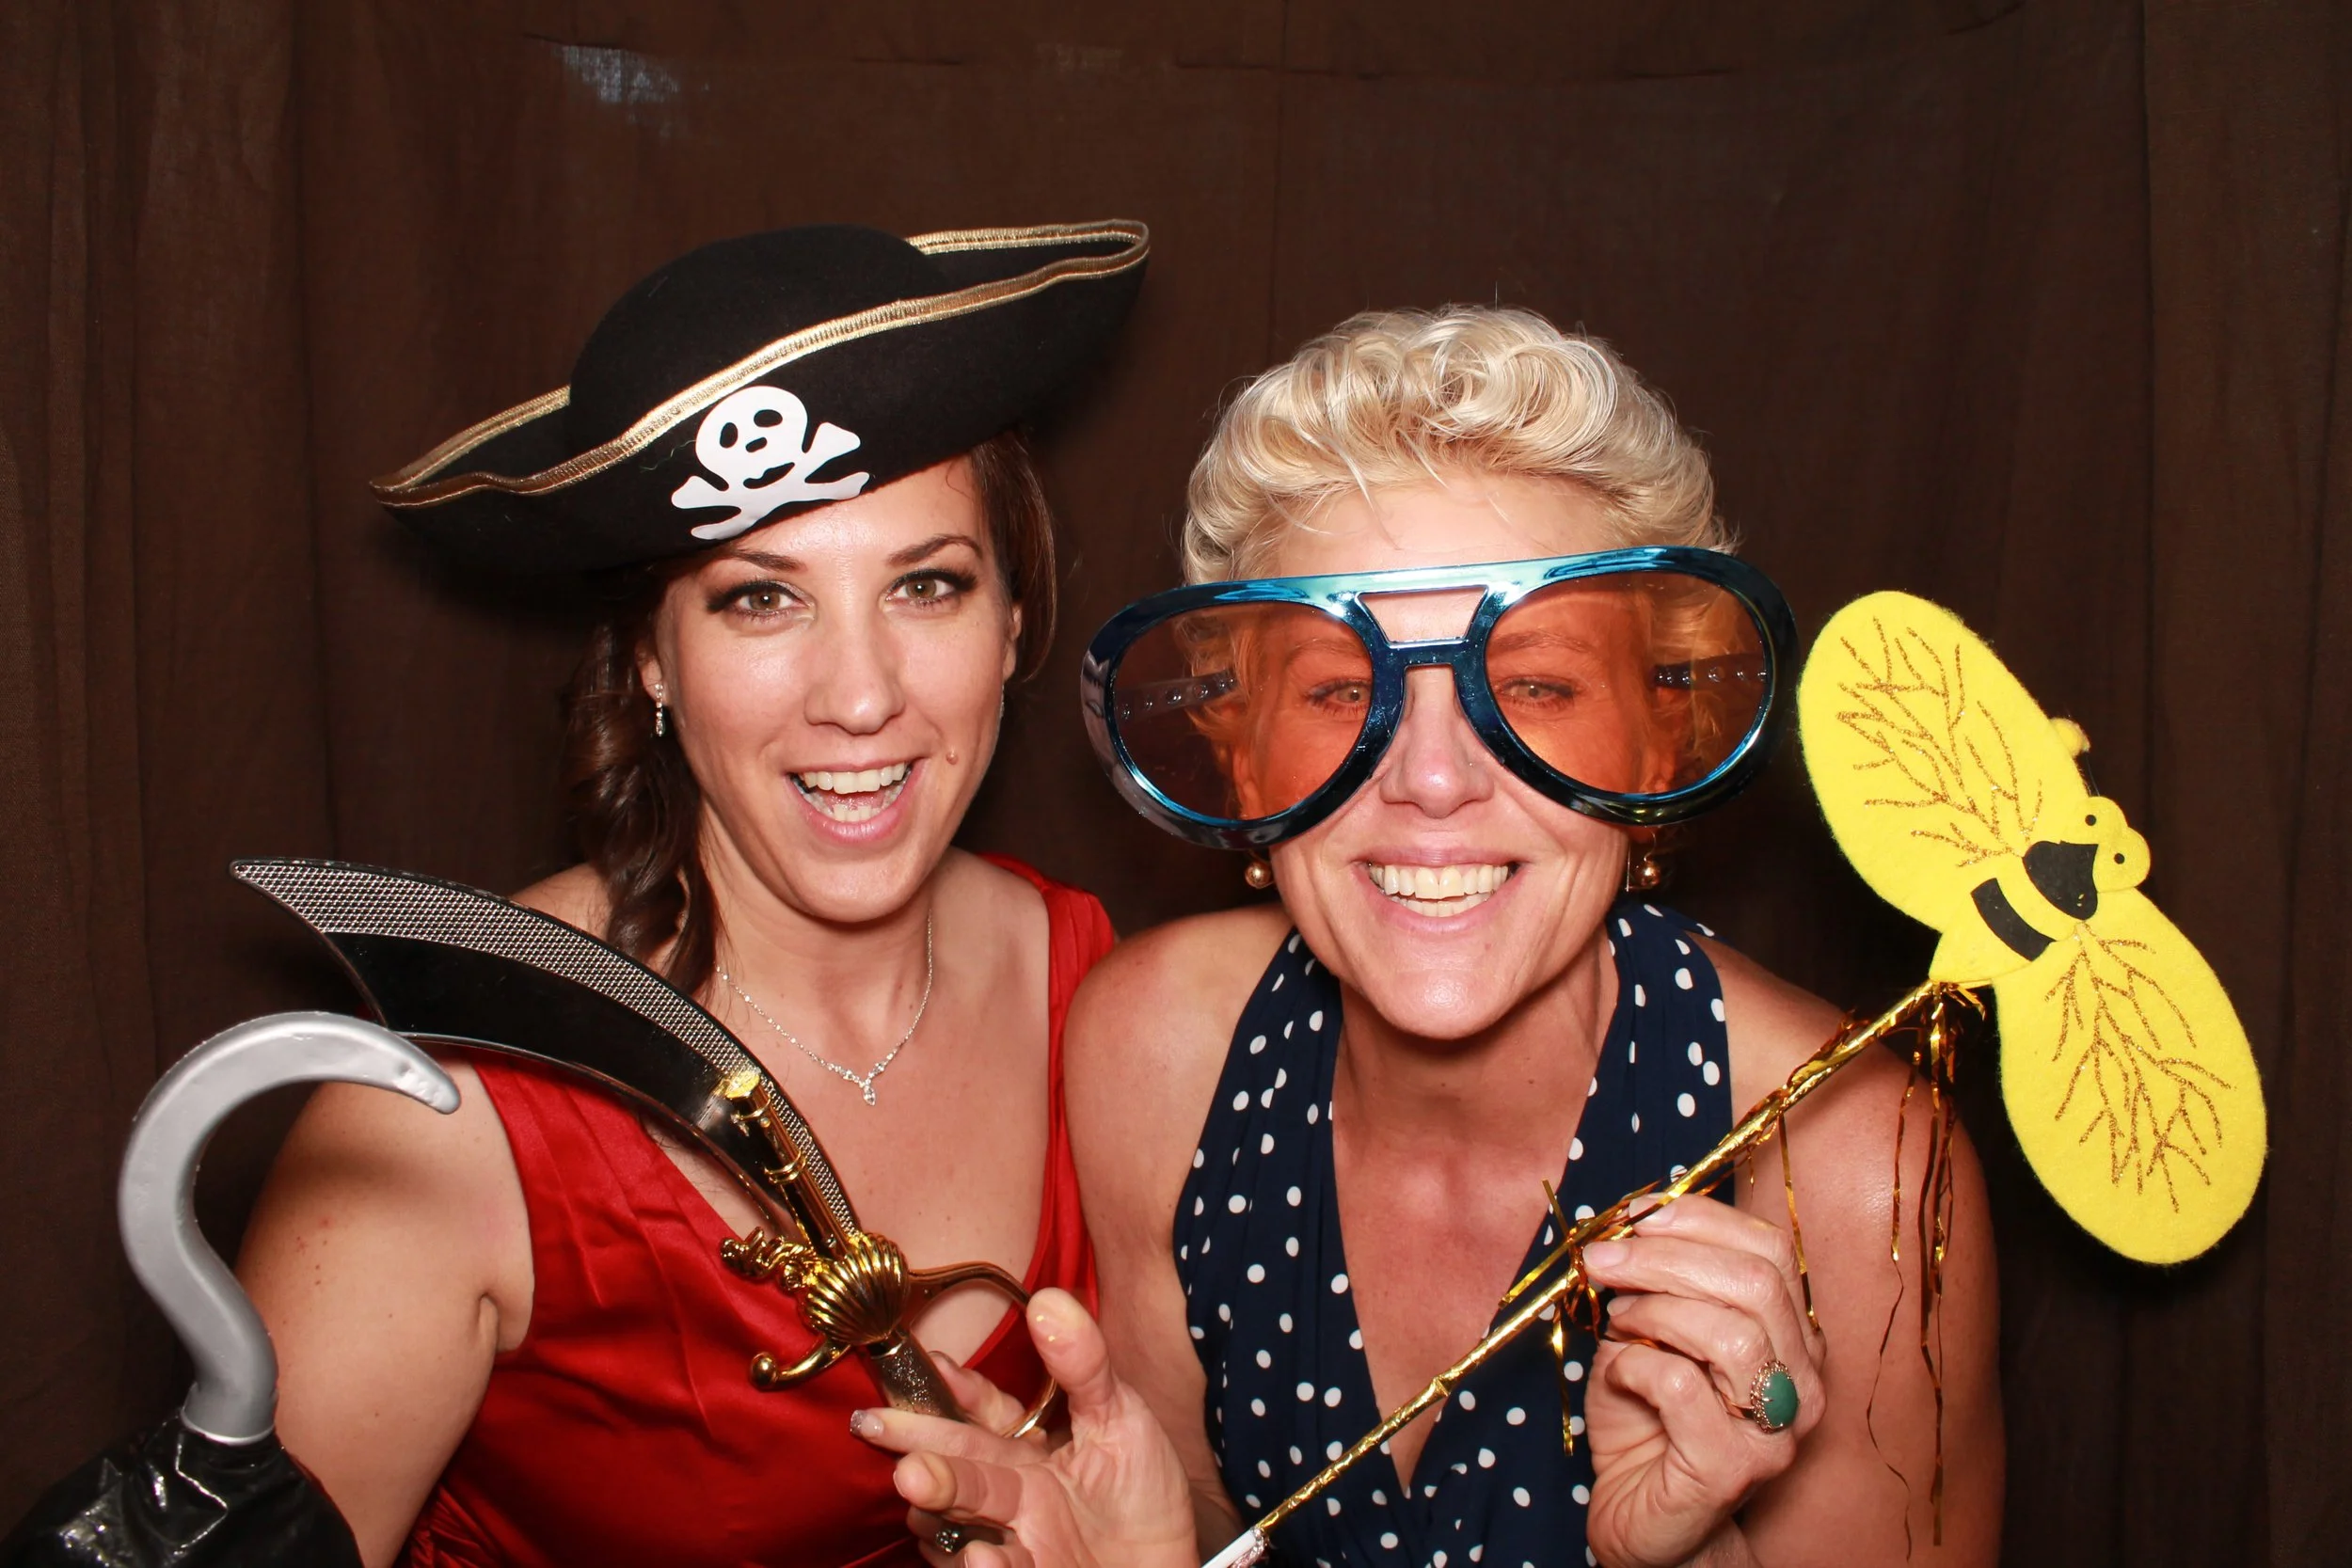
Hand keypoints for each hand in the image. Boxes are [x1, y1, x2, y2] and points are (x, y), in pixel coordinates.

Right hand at [851, 1289, 1196, 1567]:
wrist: (1167, 1564)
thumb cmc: (1142, 1491)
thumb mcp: (1121, 1417)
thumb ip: (1083, 1364)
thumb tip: (1048, 1300)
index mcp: (1027, 1444)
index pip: (981, 1412)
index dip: (956, 1389)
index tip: (934, 1365)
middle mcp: (1010, 1489)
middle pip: (958, 1462)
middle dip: (919, 1443)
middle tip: (877, 1427)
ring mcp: (1013, 1536)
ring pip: (957, 1517)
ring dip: (936, 1500)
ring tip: (917, 1482)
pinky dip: (983, 1565)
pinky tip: (983, 1555)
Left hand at [1579, 1196, 1826, 1567]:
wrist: (1643, 1520)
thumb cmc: (1648, 1421)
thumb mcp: (1649, 1334)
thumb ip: (1655, 1283)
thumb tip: (1627, 1224)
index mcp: (1793, 1335)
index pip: (1771, 1249)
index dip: (1700, 1219)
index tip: (1636, 1215)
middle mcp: (1803, 1381)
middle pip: (1756, 1282)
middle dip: (1665, 1256)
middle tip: (1604, 1260)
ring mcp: (1776, 1430)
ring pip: (1733, 1333)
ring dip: (1656, 1310)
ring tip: (1619, 1322)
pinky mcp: (1734, 1468)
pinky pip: (1683, 1385)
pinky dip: (1636, 1365)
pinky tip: (1620, 1375)